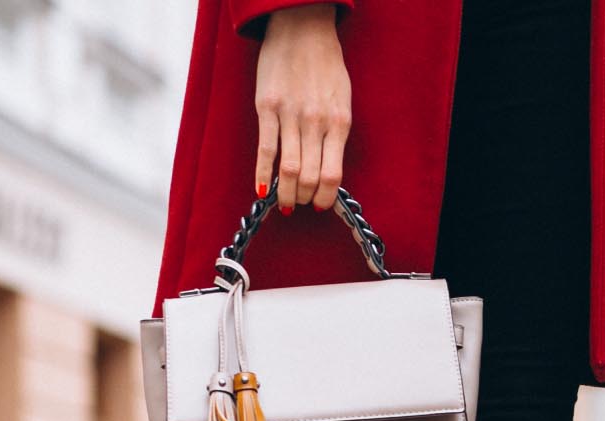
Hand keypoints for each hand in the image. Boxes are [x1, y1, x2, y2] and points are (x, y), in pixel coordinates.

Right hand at [254, 4, 350, 212]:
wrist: (302, 31)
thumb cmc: (325, 66)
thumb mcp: (342, 100)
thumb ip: (336, 130)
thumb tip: (329, 164)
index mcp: (339, 123)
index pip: (333, 175)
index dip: (326, 197)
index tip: (321, 205)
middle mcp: (316, 123)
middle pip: (310, 177)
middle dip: (305, 198)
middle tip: (301, 204)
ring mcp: (290, 116)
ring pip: (288, 169)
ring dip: (286, 194)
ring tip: (285, 204)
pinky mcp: (267, 108)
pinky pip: (265, 149)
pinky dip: (262, 175)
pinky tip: (262, 191)